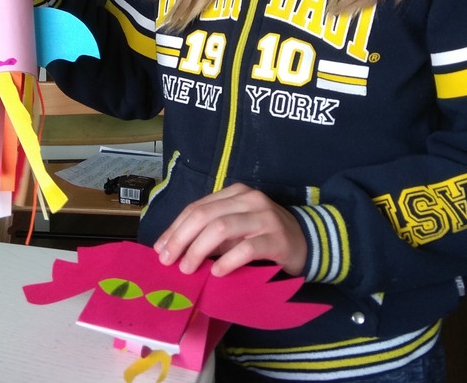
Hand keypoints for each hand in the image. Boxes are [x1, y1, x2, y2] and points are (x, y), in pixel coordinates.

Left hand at [154, 183, 306, 277]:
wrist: (307, 242)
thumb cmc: (263, 236)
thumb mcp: (236, 229)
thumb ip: (210, 234)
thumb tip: (174, 249)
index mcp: (235, 193)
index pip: (197, 207)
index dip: (175, 228)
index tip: (160, 249)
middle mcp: (249, 199)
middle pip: (204, 215)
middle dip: (181, 239)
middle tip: (168, 261)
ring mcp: (264, 217)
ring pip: (221, 228)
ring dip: (198, 250)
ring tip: (187, 268)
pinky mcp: (277, 238)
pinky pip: (246, 248)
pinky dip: (228, 261)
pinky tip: (217, 272)